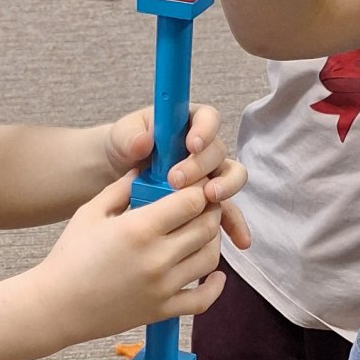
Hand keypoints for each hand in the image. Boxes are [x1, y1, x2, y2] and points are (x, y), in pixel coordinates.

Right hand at [37, 173, 227, 342]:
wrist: (56, 306)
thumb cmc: (69, 257)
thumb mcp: (90, 213)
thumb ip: (121, 188)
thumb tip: (146, 169)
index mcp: (139, 228)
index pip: (191, 200)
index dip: (198, 190)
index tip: (194, 187)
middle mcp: (157, 257)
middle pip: (206, 226)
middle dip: (209, 211)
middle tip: (202, 205)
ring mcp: (162, 287)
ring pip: (210, 258)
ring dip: (212, 241)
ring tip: (202, 233)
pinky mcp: (162, 310)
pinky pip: (203, 299)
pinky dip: (215, 286)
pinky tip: (215, 274)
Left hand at [101, 101, 248, 249]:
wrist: (120, 172)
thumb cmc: (125, 146)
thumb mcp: (121, 136)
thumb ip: (130, 136)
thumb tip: (143, 142)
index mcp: (188, 123)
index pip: (208, 118)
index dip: (205, 130)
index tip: (191, 145)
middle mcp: (205, 148)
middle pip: (218, 152)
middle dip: (202, 166)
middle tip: (177, 180)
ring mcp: (210, 174)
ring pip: (230, 178)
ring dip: (225, 188)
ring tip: (211, 198)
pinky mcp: (208, 200)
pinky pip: (227, 211)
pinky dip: (234, 225)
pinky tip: (239, 241)